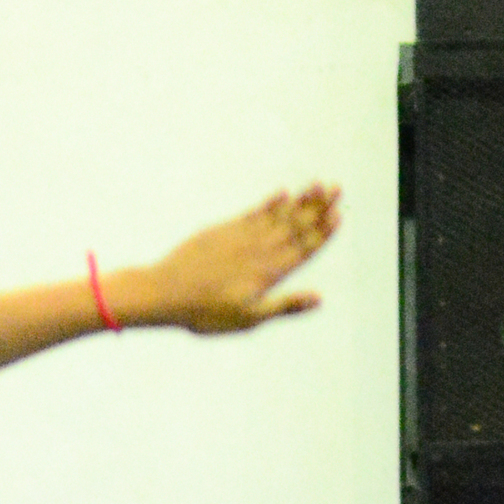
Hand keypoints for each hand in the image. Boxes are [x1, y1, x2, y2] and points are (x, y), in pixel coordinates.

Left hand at [120, 184, 339, 334]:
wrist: (164, 292)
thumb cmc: (205, 313)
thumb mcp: (248, 318)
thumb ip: (284, 306)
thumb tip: (319, 298)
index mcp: (268, 273)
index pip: (303, 248)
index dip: (322, 232)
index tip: (340, 215)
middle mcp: (259, 250)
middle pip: (295, 226)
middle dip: (318, 208)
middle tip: (337, 188)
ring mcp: (241, 237)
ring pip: (278, 215)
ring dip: (300, 200)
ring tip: (318, 185)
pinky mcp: (223, 230)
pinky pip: (253, 213)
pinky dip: (270, 203)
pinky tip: (283, 193)